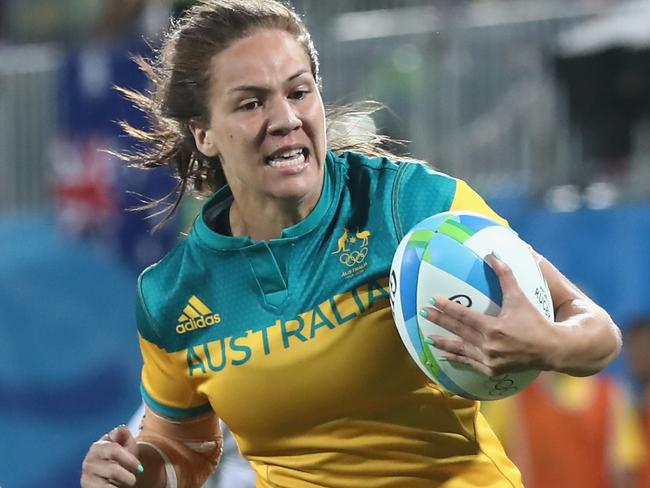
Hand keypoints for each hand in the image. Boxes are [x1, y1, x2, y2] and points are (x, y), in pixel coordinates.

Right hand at [81, 425, 142, 486]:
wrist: (110, 477)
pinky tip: (116, 486)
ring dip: (123, 484)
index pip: (114, 450)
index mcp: (97, 446)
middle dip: (127, 476)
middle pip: (114, 470)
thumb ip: (124, 436)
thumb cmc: (120, 458)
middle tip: (133, 479)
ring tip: (128, 483)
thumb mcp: (125, 445)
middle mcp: (89, 461)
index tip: (139, 467)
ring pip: (109, 483)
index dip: (129, 459)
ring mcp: (86, 477)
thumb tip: (121, 429)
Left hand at [421, 253, 553, 376]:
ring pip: (461, 350)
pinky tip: (444, 355)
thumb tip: (492, 254)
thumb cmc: (534, 321)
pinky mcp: (492, 371)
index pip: (464, 316)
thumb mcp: (519, 298)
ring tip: (428, 338)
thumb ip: (505, 276)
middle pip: (458, 331)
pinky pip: (469, 363)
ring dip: (443, 343)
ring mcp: (489, 360)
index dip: (447, 307)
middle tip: (423, 313)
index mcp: (494, 328)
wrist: (550, 349)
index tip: (432, 300)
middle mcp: (489, 345)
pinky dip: (456, 359)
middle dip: (439, 321)